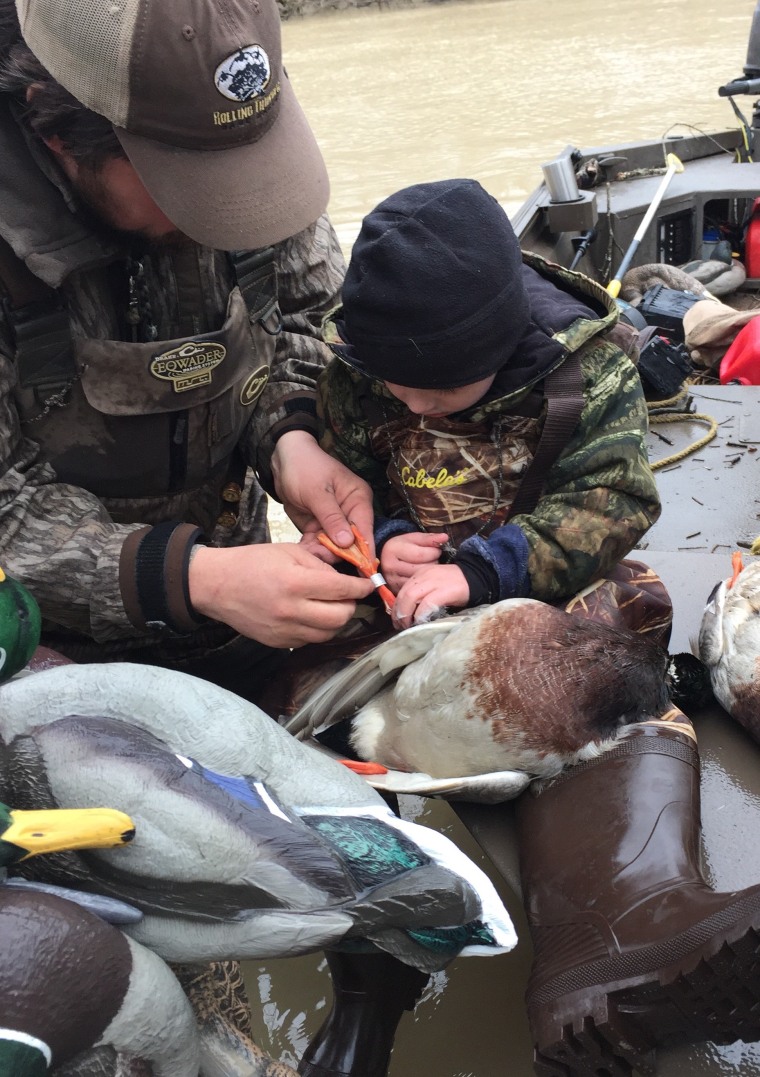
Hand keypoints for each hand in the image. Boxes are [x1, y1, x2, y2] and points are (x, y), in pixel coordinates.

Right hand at [189, 543, 372, 647]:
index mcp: (295, 583)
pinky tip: (312, 615)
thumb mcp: (289, 551)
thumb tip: (345, 577)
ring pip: (329, 633)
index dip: (361, 587)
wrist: (217, 585)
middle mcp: (291, 611)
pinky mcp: (278, 642)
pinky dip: (318, 629)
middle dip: (351, 605)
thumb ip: (320, 565)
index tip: (369, 584)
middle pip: (341, 617)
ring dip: (336, 619)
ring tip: (330, 605)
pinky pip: (310, 640)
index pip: (342, 590)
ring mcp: (284, 630)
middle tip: (348, 595)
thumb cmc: (253, 562)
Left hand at [270, 431, 374, 557]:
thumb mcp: (317, 492)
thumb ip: (332, 518)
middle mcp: (350, 513)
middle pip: (351, 542)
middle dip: (338, 554)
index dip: (365, 550)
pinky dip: (312, 550)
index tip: (363, 570)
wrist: (283, 459)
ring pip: (334, 546)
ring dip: (322, 554)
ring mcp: (334, 522)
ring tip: (310, 560)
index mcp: (358, 499)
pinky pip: (318, 544)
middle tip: (323, 563)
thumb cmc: (305, 467)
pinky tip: (303, 555)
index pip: (365, 529)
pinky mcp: (318, 527)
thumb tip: (348, 543)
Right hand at [380, 532, 448, 591]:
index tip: (437, 550)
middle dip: (433, 563)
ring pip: (420, 580)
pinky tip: (426, 577)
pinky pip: (417, 589)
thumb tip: (445, 537)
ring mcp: (393, 580)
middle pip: (421, 569)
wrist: (387, 558)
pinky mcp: (396, 590)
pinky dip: (424, 583)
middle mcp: (390, 566)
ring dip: (430, 574)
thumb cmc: (403, 547)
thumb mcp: (414, 538)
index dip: (434, 552)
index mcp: (393, 549)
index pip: (420, 554)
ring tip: (430, 567)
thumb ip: (429, 538)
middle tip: (435, 560)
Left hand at [392, 564, 469, 629]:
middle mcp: (424, 576)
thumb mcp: (434, 585)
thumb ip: (421, 594)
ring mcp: (434, 582)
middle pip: (403, 595)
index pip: (402, 591)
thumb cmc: (455, 585)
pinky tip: (421, 622)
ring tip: (408, 626)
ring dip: (407, 615)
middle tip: (400, 626)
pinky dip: (421, 614)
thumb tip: (409, 612)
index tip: (397, 619)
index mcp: (420, 574)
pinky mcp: (444, 591)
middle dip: (399, 613)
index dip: (397, 607)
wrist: (476, 577)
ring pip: (410, 598)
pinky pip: (426, 604)